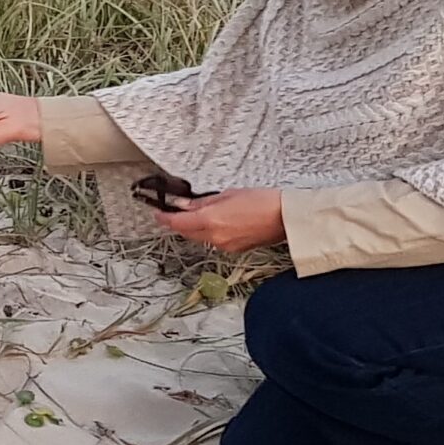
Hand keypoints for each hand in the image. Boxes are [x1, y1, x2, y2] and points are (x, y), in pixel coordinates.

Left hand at [157, 187, 285, 252]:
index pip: (178, 223)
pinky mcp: (234, 249)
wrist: (285, 218)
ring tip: (199, 214)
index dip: (164, 218)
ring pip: (200, 238)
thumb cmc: (263, 202)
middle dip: (179, 223)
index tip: (158, 213)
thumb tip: (186, 205)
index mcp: (211, 221)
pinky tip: (217, 222)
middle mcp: (215, 237)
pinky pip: (214, 241)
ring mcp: (225, 246)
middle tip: (175, 212)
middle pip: (187, 232)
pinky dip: (210, 232)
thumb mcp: (228, 194)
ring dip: (195, 228)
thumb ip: (204, 202)